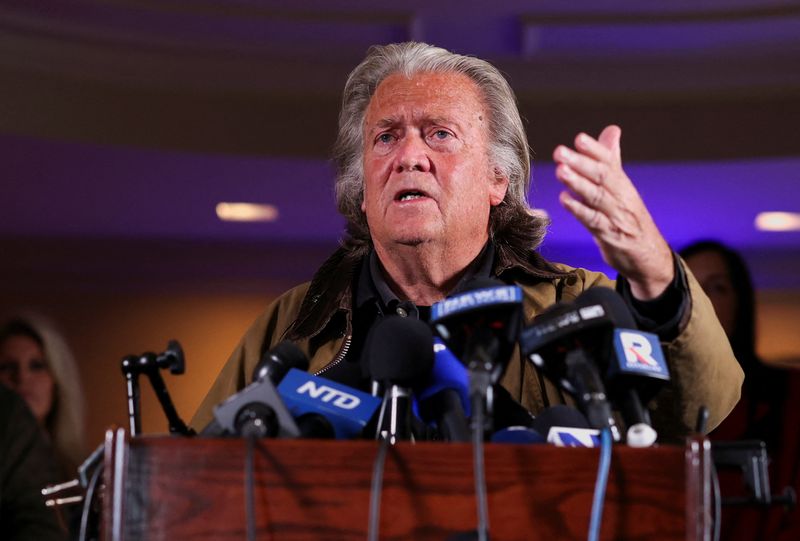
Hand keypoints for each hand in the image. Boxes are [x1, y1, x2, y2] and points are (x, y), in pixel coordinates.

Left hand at [553, 125, 672, 299]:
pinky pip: (594, 221)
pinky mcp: (611, 236)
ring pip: (597, 196)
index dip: (595, 150)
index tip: (579, 138)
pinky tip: (564, 200)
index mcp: (622, 184)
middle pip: (602, 176)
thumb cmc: (630, 218)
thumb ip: (612, 160)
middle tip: (560, 151)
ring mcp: (617, 217)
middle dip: (581, 162)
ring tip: (560, 171)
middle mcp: (622, 197)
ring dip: (577, 183)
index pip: (609, 162)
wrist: (649, 256)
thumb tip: (612, 130)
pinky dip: (579, 210)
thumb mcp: (621, 188)